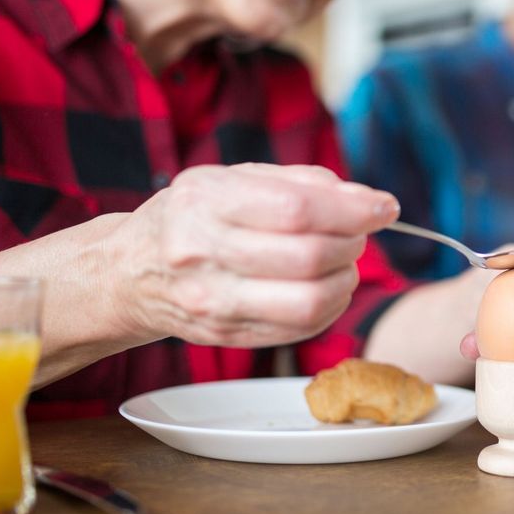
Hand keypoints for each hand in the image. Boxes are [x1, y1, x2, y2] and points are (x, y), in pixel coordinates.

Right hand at [110, 163, 398, 347]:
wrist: (128, 272)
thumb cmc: (192, 216)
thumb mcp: (232, 178)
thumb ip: (300, 182)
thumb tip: (365, 199)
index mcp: (205, 201)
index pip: (296, 209)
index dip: (353, 209)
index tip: (385, 207)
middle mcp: (202, 254)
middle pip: (308, 257)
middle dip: (353, 242)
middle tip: (360, 232)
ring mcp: (213, 303)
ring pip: (309, 301)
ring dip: (346, 278)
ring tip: (344, 259)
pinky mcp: (227, 336)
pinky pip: (301, 329)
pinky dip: (331, 306)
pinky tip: (327, 285)